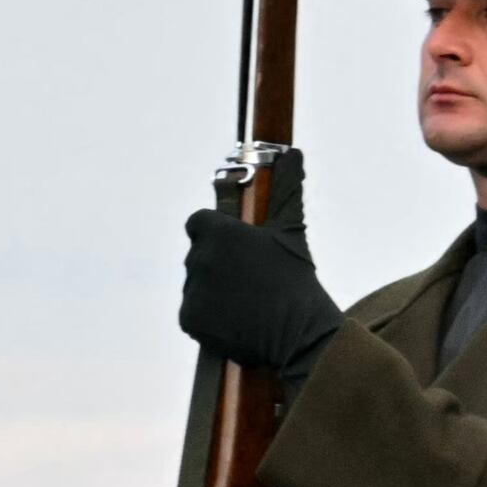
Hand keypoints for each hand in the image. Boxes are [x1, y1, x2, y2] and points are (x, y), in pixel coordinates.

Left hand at [178, 166, 338, 380]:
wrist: (297, 333)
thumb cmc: (296, 279)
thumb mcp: (290, 230)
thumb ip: (285, 189)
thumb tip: (293, 154)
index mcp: (219, 232)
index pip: (197, 222)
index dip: (213, 231)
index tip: (229, 242)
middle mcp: (200, 258)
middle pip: (197, 254)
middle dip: (216, 262)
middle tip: (246, 277)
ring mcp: (192, 290)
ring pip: (195, 283)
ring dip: (212, 289)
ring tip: (244, 300)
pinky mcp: (188, 319)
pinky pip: (192, 311)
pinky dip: (207, 316)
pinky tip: (234, 317)